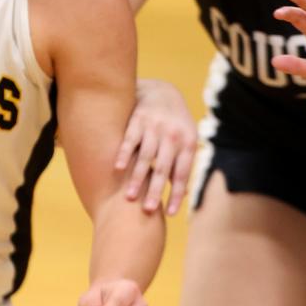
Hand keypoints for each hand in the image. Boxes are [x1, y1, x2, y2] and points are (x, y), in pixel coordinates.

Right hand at [116, 78, 196, 215]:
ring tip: (130, 197)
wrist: (162, 91)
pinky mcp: (138, 119)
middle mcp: (172, 135)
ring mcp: (154, 127)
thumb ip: (181, 165)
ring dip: (137, 179)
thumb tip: (183, 195)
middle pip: (163, 168)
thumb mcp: (185, 141)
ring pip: (145, 157)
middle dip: (155, 191)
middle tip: (147, 210)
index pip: (182, 174)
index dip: (176, 194)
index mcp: (188, 143)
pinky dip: (124, 154)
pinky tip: (118, 169)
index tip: (169, 214)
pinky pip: (130, 140)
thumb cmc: (175, 124)